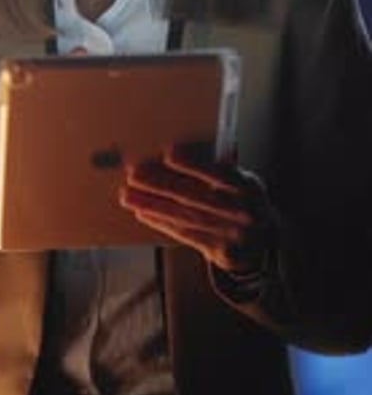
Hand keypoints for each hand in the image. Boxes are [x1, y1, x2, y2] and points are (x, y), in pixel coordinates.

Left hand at [119, 144, 274, 274]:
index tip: (169, 153)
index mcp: (248, 186)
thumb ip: (222, 165)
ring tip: (128, 195)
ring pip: (185, 216)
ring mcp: (232, 234)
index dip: (194, 164)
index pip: (219, 173)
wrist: (265, 240)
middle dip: (160, 185)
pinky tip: (143, 212)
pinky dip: (162, 222)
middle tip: (134, 175)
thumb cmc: (244, 199)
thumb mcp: (242, 180)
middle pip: (194, 196)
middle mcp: (242, 211)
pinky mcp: (220, 251)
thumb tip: (202, 143)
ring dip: (153, 205)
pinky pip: (185, 234)